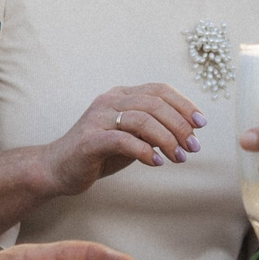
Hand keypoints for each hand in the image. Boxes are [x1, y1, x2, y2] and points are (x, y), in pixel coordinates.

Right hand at [35, 83, 205, 198]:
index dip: (184, 104)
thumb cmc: (99, 154)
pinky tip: (157, 163)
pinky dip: (145, 151)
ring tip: (179, 157)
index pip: (159, 90)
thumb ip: (154, 131)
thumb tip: (189, 132)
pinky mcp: (90, 140)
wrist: (58, 169)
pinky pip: (123, 140)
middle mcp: (109, 101)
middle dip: (179, 125)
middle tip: (193, 146)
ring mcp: (97, 118)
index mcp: (121, 95)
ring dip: (167, 139)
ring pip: (142, 120)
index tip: (201, 124)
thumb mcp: (131, 138)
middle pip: (154, 103)